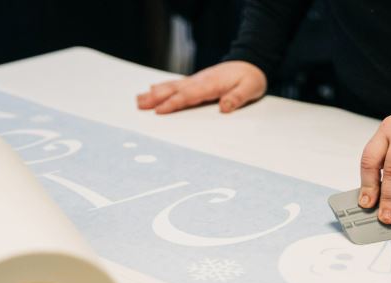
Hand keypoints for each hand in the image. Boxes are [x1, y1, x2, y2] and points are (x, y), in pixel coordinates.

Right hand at [137, 61, 266, 113]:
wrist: (251, 63)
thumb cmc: (250, 78)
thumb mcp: (250, 89)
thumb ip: (237, 98)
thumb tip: (225, 107)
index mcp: (211, 84)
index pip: (189, 96)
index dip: (173, 104)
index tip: (159, 111)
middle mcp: (200, 81)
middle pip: (175, 90)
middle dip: (156, 97)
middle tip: (139, 105)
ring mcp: (196, 80)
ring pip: (172, 86)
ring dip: (155, 92)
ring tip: (139, 100)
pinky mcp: (196, 81)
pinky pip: (176, 85)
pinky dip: (163, 87)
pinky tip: (152, 90)